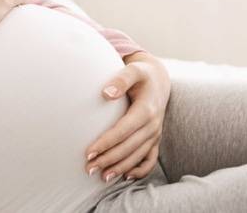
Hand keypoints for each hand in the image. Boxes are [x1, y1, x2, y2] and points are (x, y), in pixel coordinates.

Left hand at [84, 53, 170, 182]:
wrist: (159, 80)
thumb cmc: (141, 75)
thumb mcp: (133, 70)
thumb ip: (120, 80)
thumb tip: (105, 94)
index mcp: (146, 109)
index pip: (123, 130)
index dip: (106, 143)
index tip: (89, 152)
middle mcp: (153, 124)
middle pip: (129, 147)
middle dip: (108, 159)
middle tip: (88, 168)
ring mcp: (156, 133)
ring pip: (138, 156)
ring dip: (120, 168)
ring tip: (102, 177)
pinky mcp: (156, 139)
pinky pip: (151, 160)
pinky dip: (140, 171)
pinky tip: (125, 176)